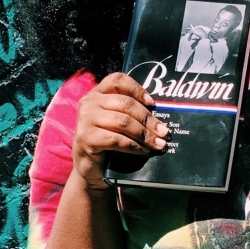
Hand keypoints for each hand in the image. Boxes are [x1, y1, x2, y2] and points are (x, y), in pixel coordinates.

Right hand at [73, 72, 168, 189]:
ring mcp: (86, 120)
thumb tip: (159, 119)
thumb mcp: (115, 122)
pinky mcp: (87, 138)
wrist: (89, 168)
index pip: (117, 80)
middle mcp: (89, 103)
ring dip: (144, 134)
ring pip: (123, 122)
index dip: (137, 89)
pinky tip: (143, 151)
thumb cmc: (105, 142)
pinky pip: (117, 139)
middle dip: (148, 119)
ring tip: (158, 143)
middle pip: (125, 103)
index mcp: (97, 93)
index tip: (152, 103)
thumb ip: (128, 113)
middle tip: (163, 131)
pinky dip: (134, 146)